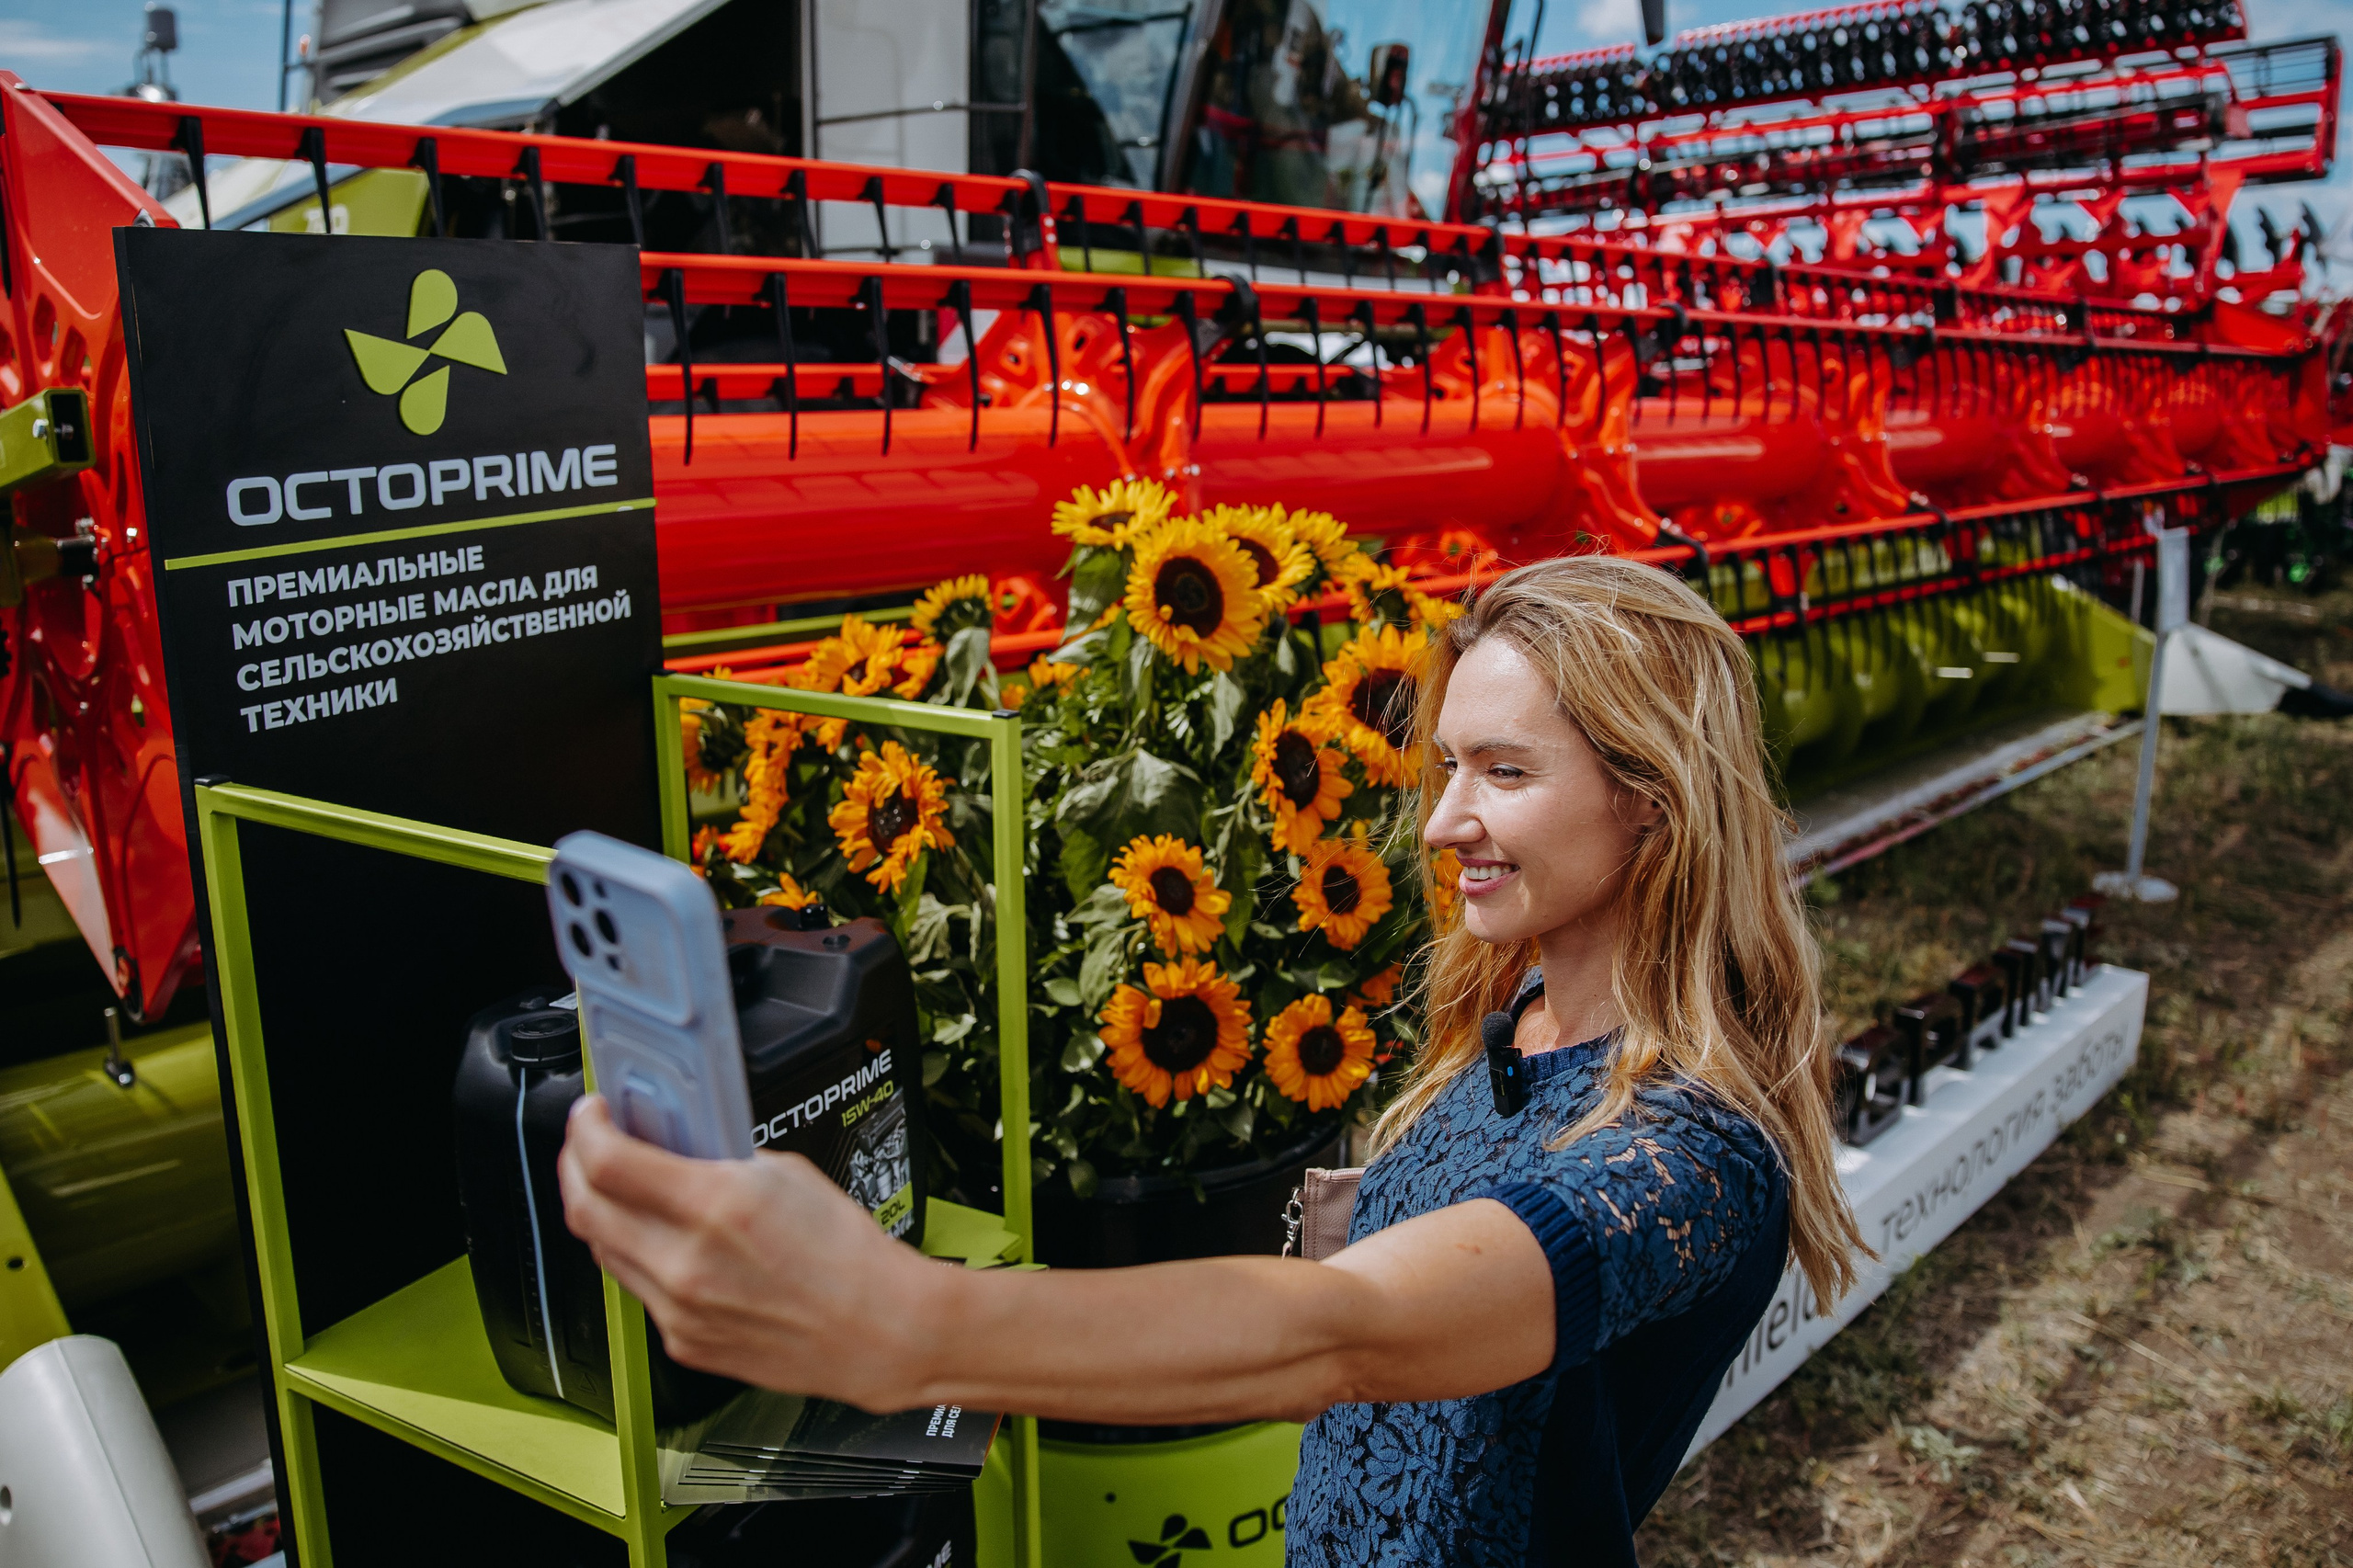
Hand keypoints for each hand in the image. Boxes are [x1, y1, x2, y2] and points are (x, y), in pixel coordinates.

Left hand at [556, 1095, 937, 1409]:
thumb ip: (721, 1161)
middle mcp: (685, 1263)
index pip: (608, 1162)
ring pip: (604, 1252)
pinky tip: (666, 1243)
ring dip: (601, 1214)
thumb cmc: (848, 1256)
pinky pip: (639, 1291)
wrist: (878, 1330)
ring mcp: (678, 1309)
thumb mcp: (786, 1175)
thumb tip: (680, 1151)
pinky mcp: (682, 1343)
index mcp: (714, 1207)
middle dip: (573, 1167)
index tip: (591, 1114)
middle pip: (584, 1208)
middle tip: (586, 1146)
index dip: (584, 1129)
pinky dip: (641, 1259)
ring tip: (621, 1192)